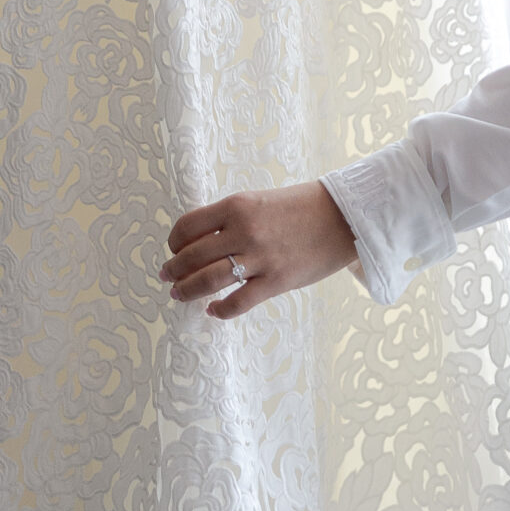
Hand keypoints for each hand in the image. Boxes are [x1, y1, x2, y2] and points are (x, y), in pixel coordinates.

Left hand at [159, 181, 358, 318]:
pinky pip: (238, 303)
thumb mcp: (260, 200)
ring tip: (179, 294)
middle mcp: (244, 231)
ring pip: (208, 281)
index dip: (174, 241)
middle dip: (174, 269)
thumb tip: (202, 242)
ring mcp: (260, 258)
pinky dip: (220, 310)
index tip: (174, 249)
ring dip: (187, 290)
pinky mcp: (276, 281)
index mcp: (237, 206)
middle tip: (167, 276)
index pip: (188, 226)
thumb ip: (232, 219)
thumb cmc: (301, 207)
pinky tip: (212, 310)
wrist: (343, 217)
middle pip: (192, 256)